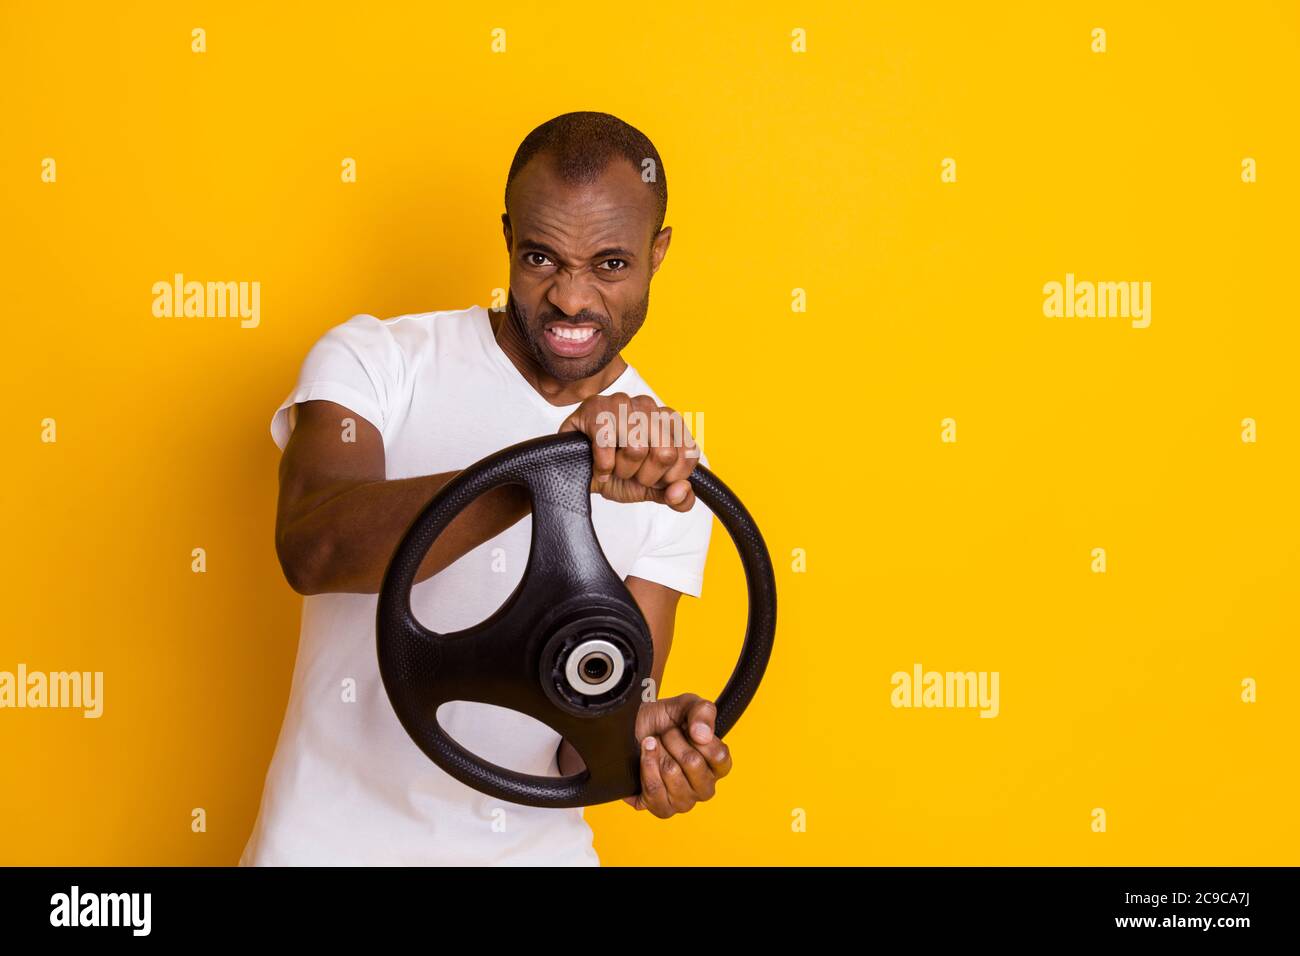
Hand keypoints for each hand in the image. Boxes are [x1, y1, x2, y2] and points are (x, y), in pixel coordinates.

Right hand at [558, 392, 698, 511]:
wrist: (579, 473)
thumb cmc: (616, 474)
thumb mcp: (651, 490)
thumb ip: (677, 498)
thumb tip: (682, 490)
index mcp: (669, 421)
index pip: (688, 454)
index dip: (670, 477)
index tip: (653, 478)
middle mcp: (649, 406)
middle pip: (664, 452)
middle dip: (646, 475)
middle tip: (630, 473)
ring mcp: (622, 402)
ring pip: (636, 448)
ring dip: (622, 469)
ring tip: (613, 466)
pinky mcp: (595, 407)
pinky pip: (607, 444)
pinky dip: (602, 465)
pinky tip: (598, 466)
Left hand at [623, 693, 732, 816]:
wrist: (630, 730)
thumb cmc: (662, 721)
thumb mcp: (687, 705)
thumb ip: (703, 712)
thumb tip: (702, 735)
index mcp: (717, 766)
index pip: (720, 756)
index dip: (700, 736)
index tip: (687, 727)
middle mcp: (704, 787)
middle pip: (693, 763)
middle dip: (674, 741)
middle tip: (666, 735)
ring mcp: (684, 801)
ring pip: (672, 775)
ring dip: (658, 753)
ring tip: (655, 747)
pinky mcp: (661, 808)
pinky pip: (654, 790)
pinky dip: (646, 767)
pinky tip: (645, 757)